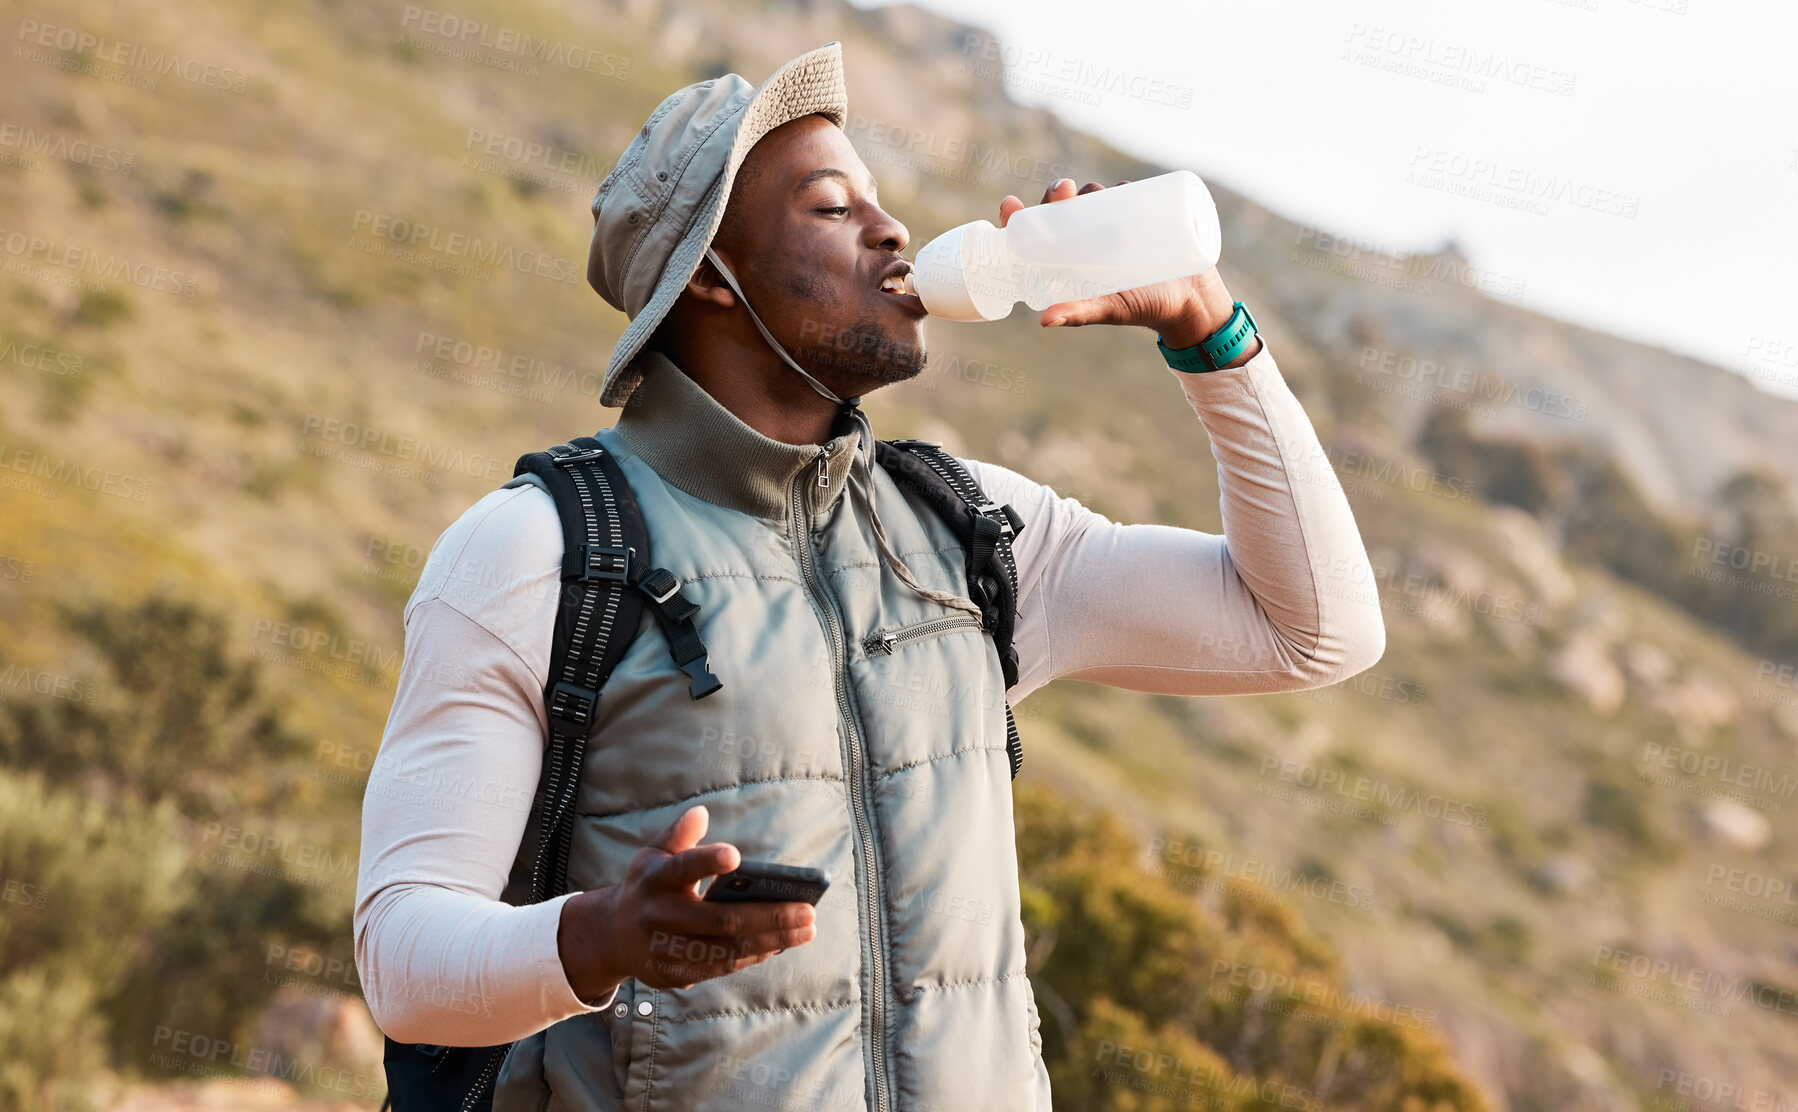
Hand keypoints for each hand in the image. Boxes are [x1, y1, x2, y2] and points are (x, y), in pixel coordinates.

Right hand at [556, 805, 817, 998]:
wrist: (609, 936)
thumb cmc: (646, 886)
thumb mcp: (653, 854)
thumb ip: (679, 836)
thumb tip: (701, 812)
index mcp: (655, 879)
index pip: (682, 867)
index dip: (706, 862)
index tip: (735, 855)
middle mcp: (660, 916)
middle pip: (722, 920)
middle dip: (770, 916)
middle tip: (808, 910)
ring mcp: (666, 950)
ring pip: (728, 949)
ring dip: (772, 940)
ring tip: (806, 928)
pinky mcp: (674, 974)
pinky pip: (721, 967)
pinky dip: (753, 955)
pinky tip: (780, 943)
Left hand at [998, 178, 1260, 361]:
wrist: (1187, 301)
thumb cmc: (1140, 308)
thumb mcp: (1108, 309)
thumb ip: (1079, 313)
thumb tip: (1045, 321)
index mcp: (1068, 257)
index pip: (1036, 231)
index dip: (1019, 216)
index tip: (1009, 205)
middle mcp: (1086, 236)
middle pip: (1063, 207)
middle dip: (1056, 194)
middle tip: (1063, 193)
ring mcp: (1113, 223)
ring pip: (1093, 196)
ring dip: (1087, 189)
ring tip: (1094, 195)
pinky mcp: (1141, 214)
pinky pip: (1127, 193)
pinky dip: (1122, 187)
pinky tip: (1121, 187)